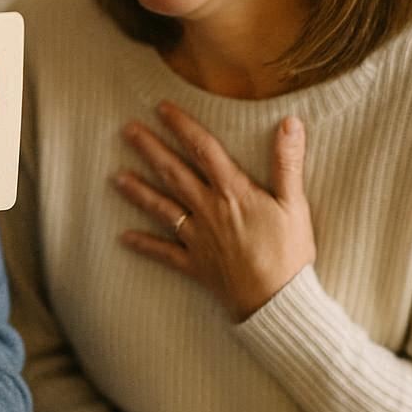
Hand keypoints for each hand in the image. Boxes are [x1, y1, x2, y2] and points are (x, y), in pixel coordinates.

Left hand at [115, 100, 314, 320]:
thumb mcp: (295, 204)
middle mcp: (208, 210)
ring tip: (116, 177)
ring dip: (138, 191)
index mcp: (233, 192)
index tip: (162, 108)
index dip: (182, 126)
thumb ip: (288, 162)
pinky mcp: (194, 264)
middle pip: (174, 172)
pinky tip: (123, 237)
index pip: (203, 149)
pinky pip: (163, 253)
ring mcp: (197, 237)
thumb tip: (290, 122)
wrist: (279, 303)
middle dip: (150, 149)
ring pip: (162, 208)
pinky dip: (144, 245)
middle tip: (127, 130)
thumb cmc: (290, 254)